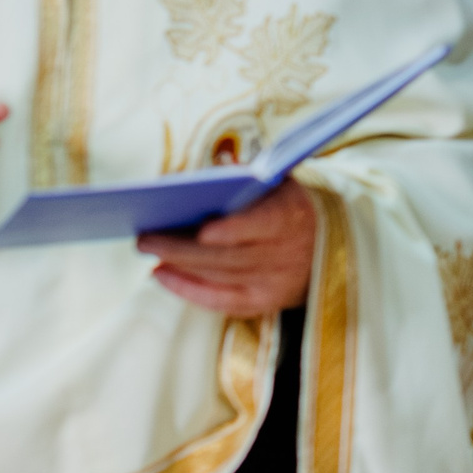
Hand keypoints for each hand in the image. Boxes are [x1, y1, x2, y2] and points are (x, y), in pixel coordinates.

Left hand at [138, 181, 317, 315]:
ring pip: (218, 276)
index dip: (235, 230)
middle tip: (144, 237)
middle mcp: (286, 254)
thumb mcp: (282, 182)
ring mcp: (275, 283)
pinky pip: (219, 300)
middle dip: (181, 246)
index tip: (204, 230)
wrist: (329, 245)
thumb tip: (216, 171)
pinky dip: (187, 288)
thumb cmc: (292, 205)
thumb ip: (251, 176)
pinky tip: (161, 274)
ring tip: (148, 249)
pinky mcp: (264, 302)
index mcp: (293, 217)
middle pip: (226, 255)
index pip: (264, 225)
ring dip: (178, 263)